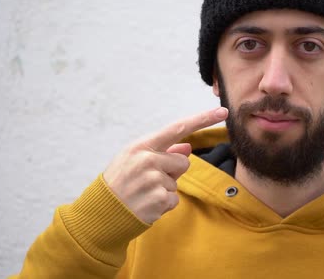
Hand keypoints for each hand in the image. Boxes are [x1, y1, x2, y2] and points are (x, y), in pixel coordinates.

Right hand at [102, 107, 227, 223]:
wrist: (100, 213)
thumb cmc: (120, 183)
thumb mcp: (134, 161)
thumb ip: (162, 153)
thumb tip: (188, 147)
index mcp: (141, 146)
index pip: (178, 128)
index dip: (203, 119)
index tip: (223, 110)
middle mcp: (147, 159)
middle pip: (183, 162)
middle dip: (172, 173)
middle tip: (147, 182)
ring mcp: (152, 179)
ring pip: (178, 182)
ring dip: (165, 190)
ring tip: (143, 193)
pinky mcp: (158, 199)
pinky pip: (174, 200)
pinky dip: (164, 205)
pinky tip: (146, 205)